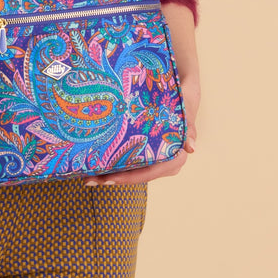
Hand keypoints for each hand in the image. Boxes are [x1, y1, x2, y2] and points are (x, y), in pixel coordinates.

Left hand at [83, 75, 199, 186]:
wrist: (182, 97)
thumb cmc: (183, 106)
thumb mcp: (186, 113)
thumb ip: (189, 128)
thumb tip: (191, 148)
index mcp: (175, 159)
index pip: (148, 173)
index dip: (128, 178)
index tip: (109, 179)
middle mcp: (164, 165)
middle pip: (135, 176)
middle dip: (112, 179)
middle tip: (89, 180)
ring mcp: (153, 161)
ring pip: (129, 172)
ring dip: (108, 174)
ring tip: (86, 176)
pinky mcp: (144, 155)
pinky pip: (128, 163)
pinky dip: (112, 165)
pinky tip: (94, 165)